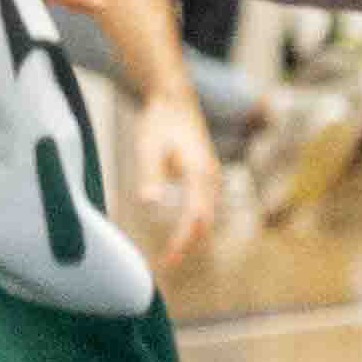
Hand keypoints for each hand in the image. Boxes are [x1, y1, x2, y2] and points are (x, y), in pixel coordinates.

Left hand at [116, 89, 224, 272]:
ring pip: (208, 215)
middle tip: (167, 262)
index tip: (169, 257)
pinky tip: (180, 232)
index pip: (195, 217)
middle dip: (188, 243)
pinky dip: (195, 222)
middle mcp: (212, 178)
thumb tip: (149, 202)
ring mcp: (212, 177)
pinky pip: (206, 206)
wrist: (174, 99)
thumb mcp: (148, 146)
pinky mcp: (207, 176)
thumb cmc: (160, 122)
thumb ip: (150, 174)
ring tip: (172, 254)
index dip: (183, 240)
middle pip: (205, 221)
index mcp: (200, 173)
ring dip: (193, 235)